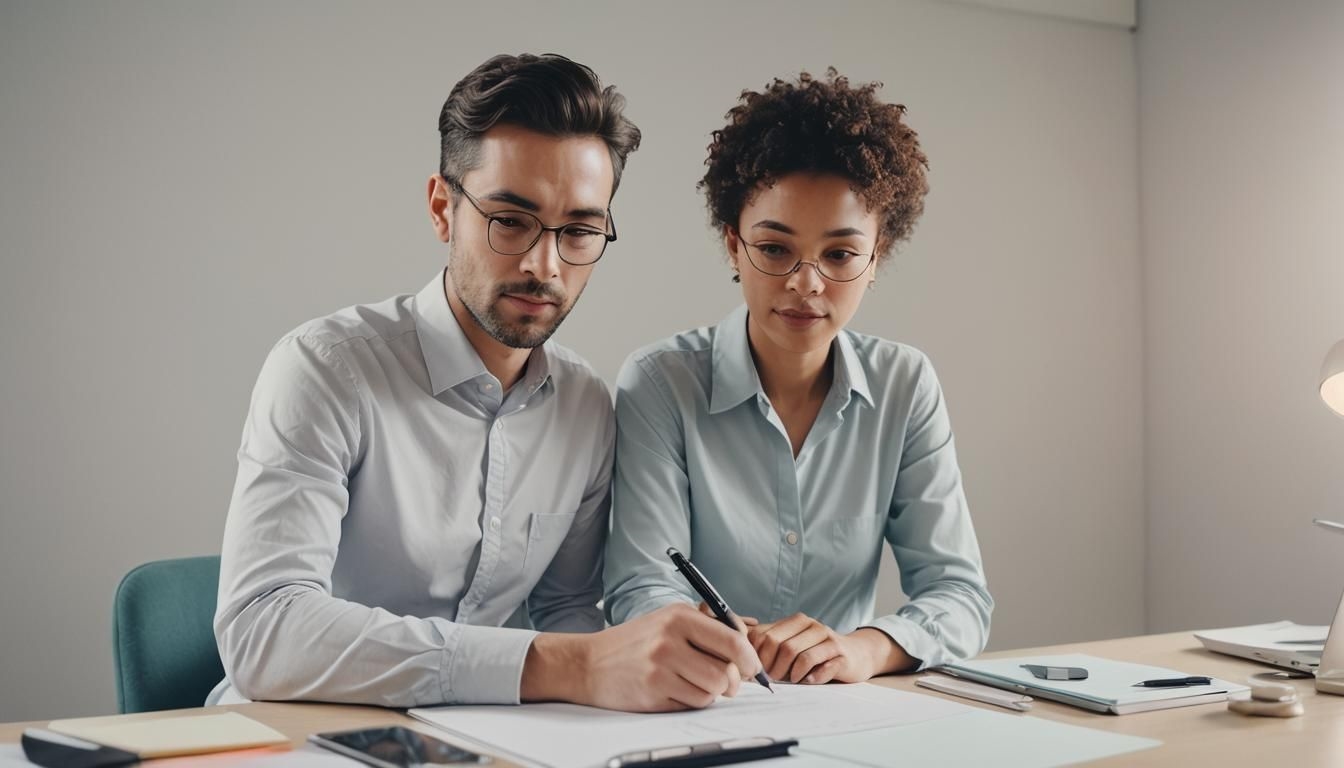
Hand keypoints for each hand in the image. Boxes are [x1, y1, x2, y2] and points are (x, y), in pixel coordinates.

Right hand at [523, 603, 761, 711]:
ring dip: (710, 692)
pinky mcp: (653, 693)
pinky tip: (676, 690)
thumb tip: (746, 649)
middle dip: (732, 681)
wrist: (589, 662)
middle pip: (725, 671)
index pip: (732, 639)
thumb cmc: (636, 641)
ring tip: (694, 683)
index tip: (751, 667)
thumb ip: (707, 628)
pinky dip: (692, 701)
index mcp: (679, 617)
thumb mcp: (669, 619)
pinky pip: (692, 704)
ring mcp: (660, 668)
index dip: (749, 658)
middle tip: (728, 682)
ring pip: (711, 691)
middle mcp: (670, 640)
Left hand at [749, 614, 899, 683]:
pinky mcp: (842, 656)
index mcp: (796, 621)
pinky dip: (811, 678)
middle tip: (773, 680)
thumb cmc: (816, 651)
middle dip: (772, 667)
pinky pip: (821, 667)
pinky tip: (808, 681)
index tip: (754, 672)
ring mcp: (828, 639)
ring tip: (791, 681)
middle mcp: (812, 626)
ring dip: (791, 675)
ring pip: (800, 657)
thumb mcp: (792, 641)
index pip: (766, 636)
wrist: (856, 654)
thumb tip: (734, 644)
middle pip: (781, 646)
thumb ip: (767, 640)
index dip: (756, 656)